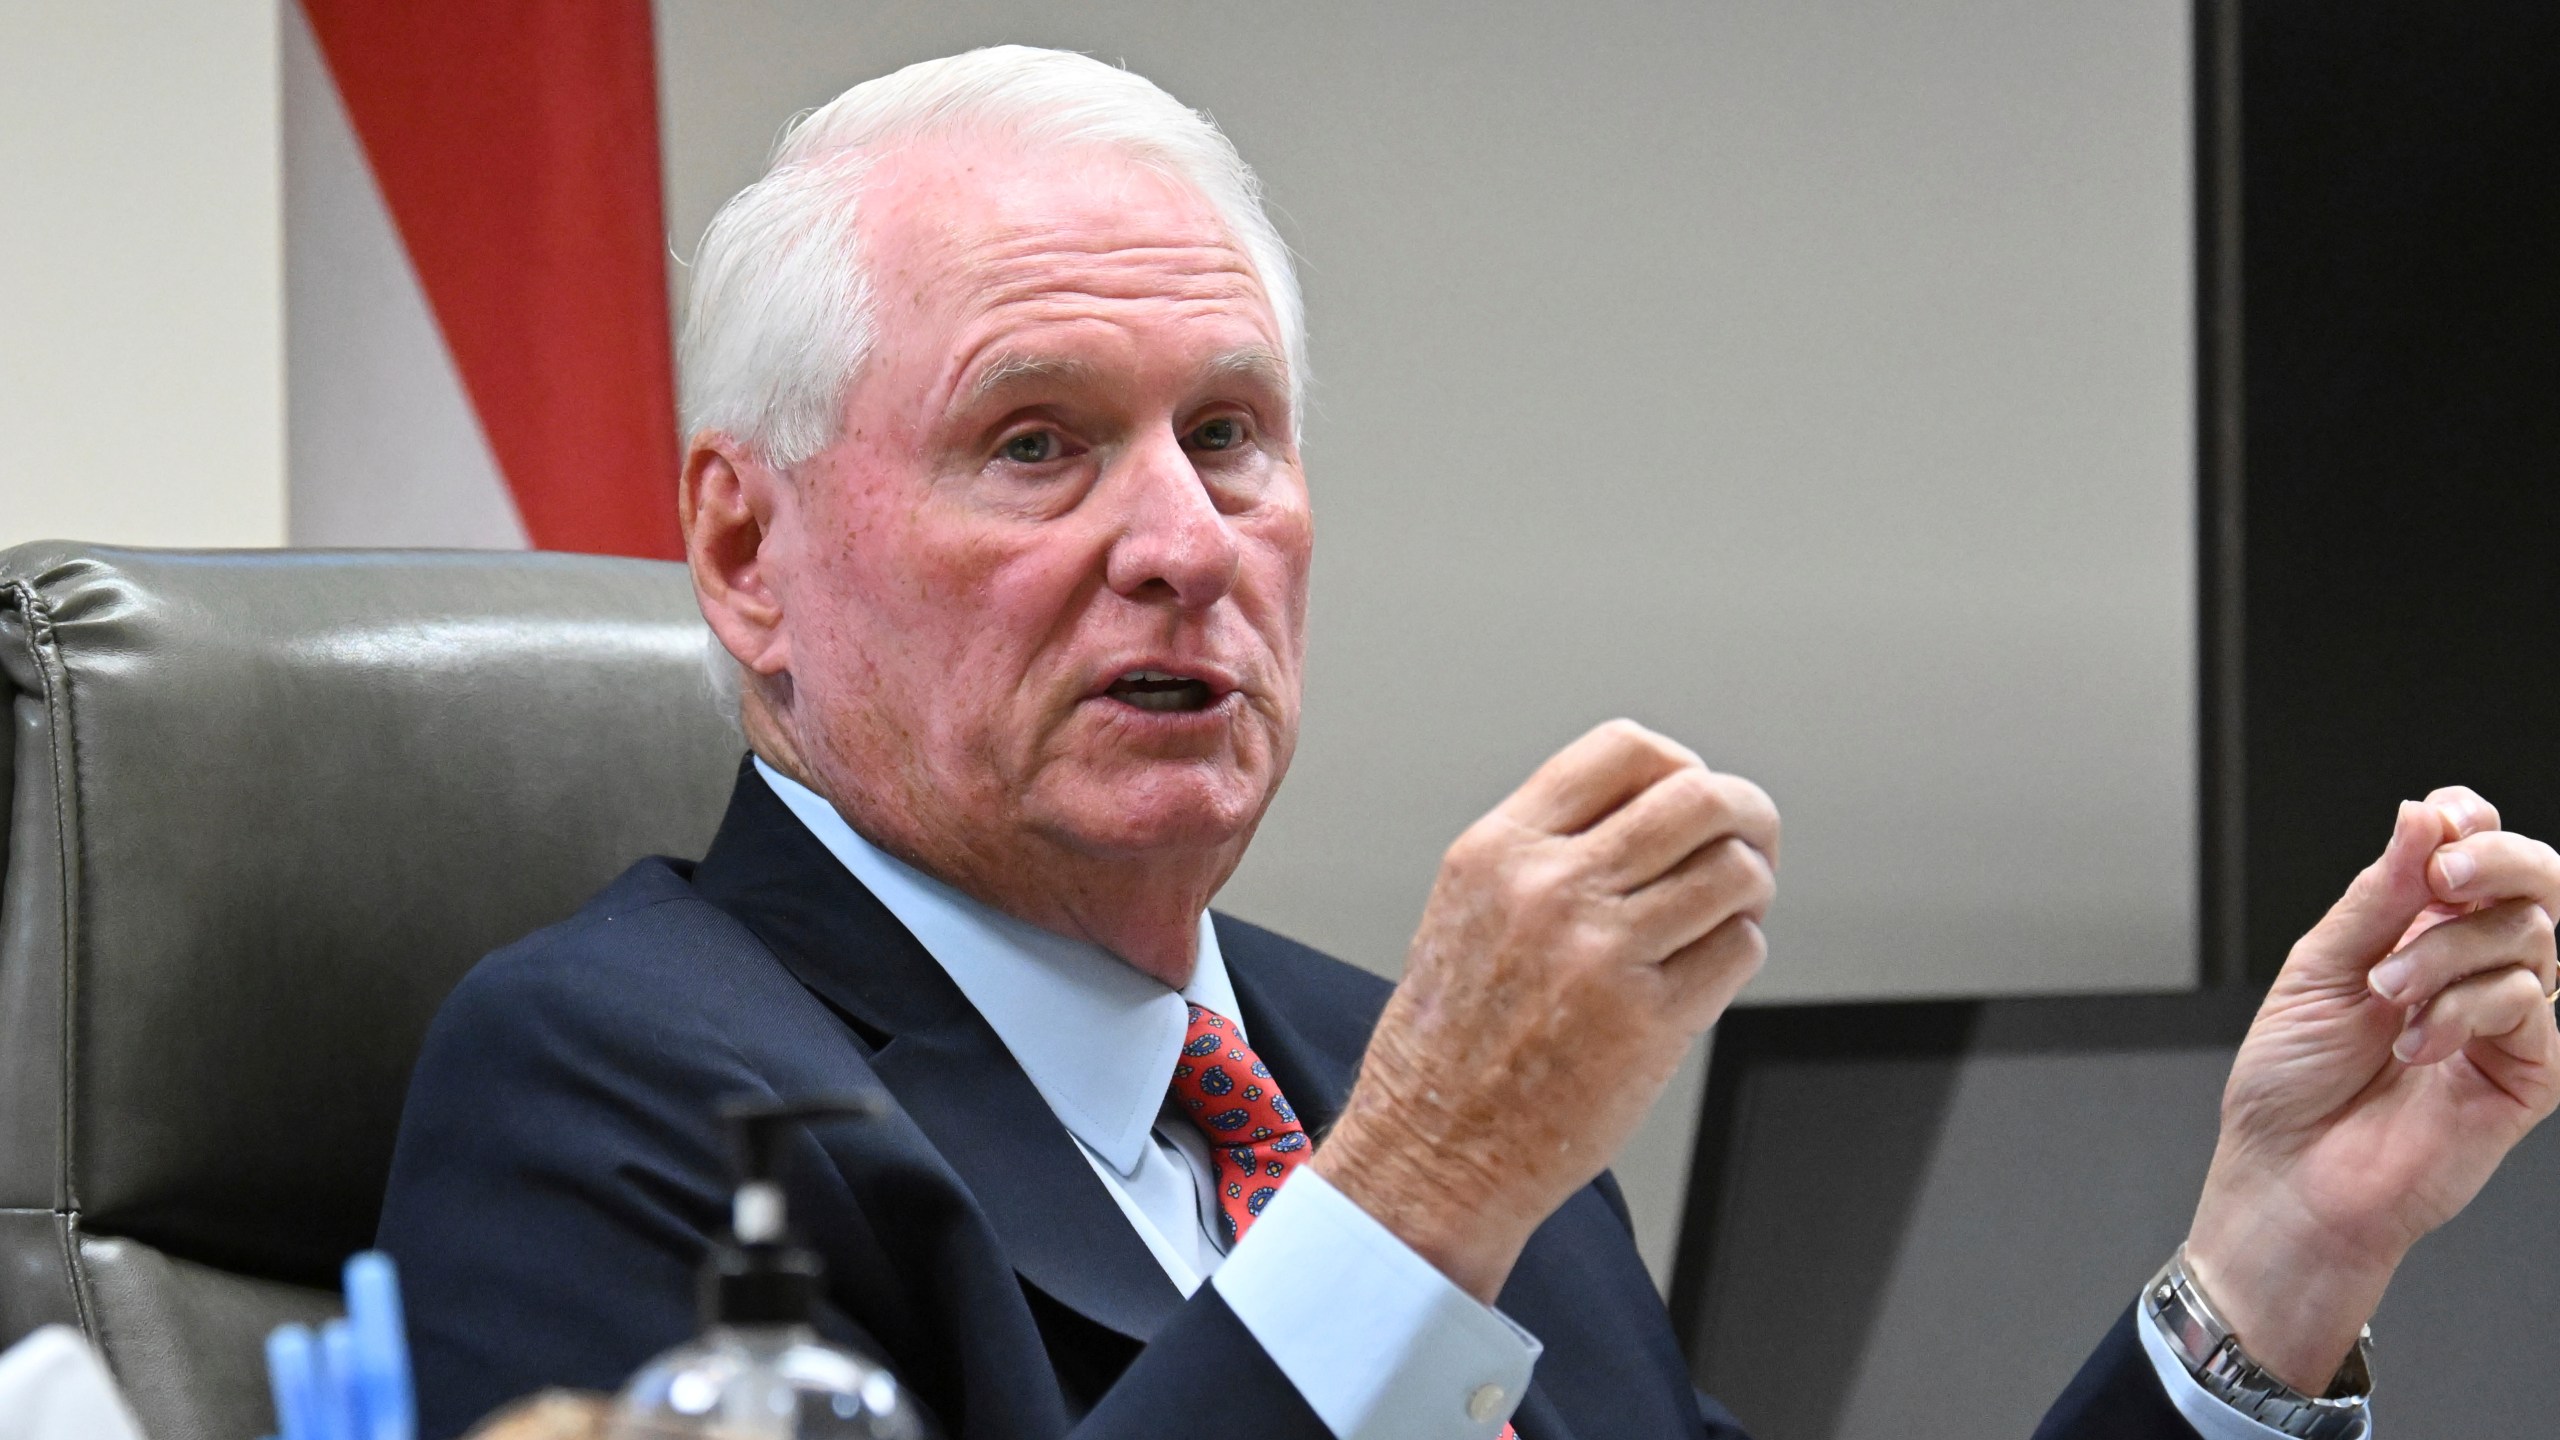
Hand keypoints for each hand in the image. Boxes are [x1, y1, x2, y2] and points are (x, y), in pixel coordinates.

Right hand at [1312, 719, 1777, 1301]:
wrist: (1433, 1149)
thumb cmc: (1450, 1040)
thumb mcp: (1468, 906)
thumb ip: (1549, 848)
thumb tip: (1659, 809)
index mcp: (1501, 848)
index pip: (1628, 750)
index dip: (1682, 767)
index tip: (1691, 800)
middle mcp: (1551, 888)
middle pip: (1701, 797)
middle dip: (1745, 816)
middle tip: (1748, 845)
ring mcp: (1603, 953)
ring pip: (1735, 871)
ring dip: (1750, 890)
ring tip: (1724, 916)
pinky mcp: (1650, 1021)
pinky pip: (1740, 949)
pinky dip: (1737, 954)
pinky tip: (1701, 974)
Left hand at [2186, 788, 2559, 1390]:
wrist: (2289, 1177)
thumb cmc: (2290, 1085)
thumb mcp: (2318, 969)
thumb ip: (2377, 897)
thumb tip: (2421, 818)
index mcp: (2415, 931)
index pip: (2474, 851)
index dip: (2471, 824)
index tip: (2445, 821)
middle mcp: (2470, 966)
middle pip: (2535, 880)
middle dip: (2493, 862)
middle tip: (2441, 880)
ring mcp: (2507, 1018)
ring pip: (2533, 934)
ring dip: (2448, 952)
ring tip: (2387, 996)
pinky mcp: (2531, 1073)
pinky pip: (2530, 1004)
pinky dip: (2466, 1011)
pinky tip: (2418, 1047)